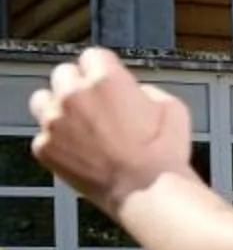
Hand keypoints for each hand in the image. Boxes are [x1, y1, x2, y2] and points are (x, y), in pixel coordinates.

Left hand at [30, 49, 194, 213]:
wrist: (147, 193)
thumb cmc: (164, 155)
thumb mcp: (173, 108)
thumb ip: (146, 90)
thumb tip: (133, 93)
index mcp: (106, 80)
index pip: (93, 55)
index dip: (103, 68)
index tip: (106, 79)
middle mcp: (74, 95)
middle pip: (63, 73)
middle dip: (78, 85)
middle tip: (94, 104)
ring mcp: (54, 122)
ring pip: (42, 100)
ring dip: (58, 107)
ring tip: (79, 125)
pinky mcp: (45, 148)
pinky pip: (43, 135)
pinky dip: (58, 141)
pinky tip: (80, 151)